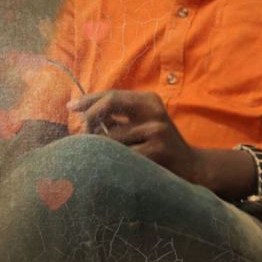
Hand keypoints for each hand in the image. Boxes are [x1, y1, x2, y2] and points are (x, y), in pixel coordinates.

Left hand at [67, 90, 204, 182]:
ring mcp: (157, 130)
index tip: (70, 107)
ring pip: (112, 135)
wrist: (191, 166)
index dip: (89, 100)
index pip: (113, 94)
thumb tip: (82, 115)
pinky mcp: (157, 150)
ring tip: (96, 154)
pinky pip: (122, 154)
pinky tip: (110, 165)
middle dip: (90, 115)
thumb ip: (119, 118)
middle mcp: (154, 110)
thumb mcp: (143, 124)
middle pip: (111, 102)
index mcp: (149, 101)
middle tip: (78, 131)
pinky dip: (111, 159)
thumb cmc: (159, 146)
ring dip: (99, 145)